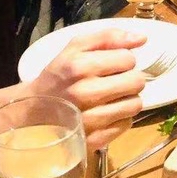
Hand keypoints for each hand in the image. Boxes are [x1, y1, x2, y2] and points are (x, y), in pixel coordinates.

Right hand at [28, 29, 145, 149]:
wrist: (34, 111)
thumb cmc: (58, 75)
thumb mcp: (75, 47)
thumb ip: (108, 37)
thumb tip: (142, 39)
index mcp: (80, 67)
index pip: (128, 59)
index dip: (124, 59)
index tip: (113, 64)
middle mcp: (86, 93)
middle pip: (136, 82)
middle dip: (130, 78)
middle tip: (117, 80)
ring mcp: (90, 120)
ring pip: (135, 104)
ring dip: (128, 98)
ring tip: (113, 96)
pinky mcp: (94, 140)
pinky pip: (126, 124)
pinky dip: (121, 117)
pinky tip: (107, 112)